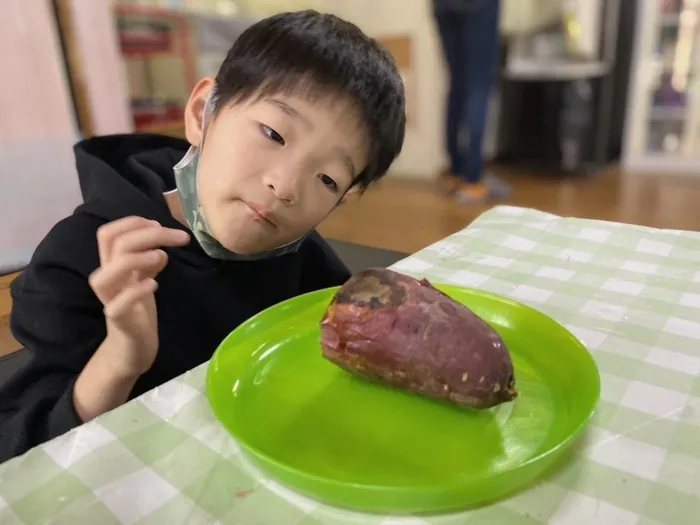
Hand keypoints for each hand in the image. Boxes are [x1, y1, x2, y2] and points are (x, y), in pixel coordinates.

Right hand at [88, 216, 189, 375]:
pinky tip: (154, 285)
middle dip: (148, 233)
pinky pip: (118, 305)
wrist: (133, 348)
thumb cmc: (139, 310)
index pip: (108, 233)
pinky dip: (137, 291)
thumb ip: (148, 261)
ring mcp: (110, 300)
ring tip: (160, 257)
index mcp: (112, 265)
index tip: (159, 224)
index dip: (133, 222)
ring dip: (135, 259)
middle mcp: (107, 279)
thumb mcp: (144, 279)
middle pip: (113, 244)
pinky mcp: (119, 320)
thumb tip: (160, 247)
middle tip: (180, 237)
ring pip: (105, 274)